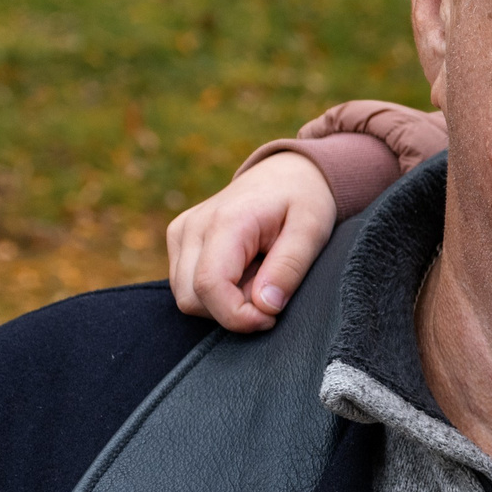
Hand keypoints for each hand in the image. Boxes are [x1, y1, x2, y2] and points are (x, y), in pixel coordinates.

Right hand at [165, 152, 337, 333]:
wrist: (286, 174)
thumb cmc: (304, 200)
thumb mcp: (312, 231)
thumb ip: (288, 268)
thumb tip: (264, 307)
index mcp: (225, 222)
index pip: (209, 286)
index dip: (238, 316)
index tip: (271, 317)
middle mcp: (191, 227)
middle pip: (191, 299)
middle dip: (232, 311)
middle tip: (271, 292)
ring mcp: (180, 234)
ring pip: (186, 297)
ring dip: (225, 302)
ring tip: (260, 276)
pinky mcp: (179, 241)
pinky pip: (187, 286)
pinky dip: (217, 291)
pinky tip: (244, 273)